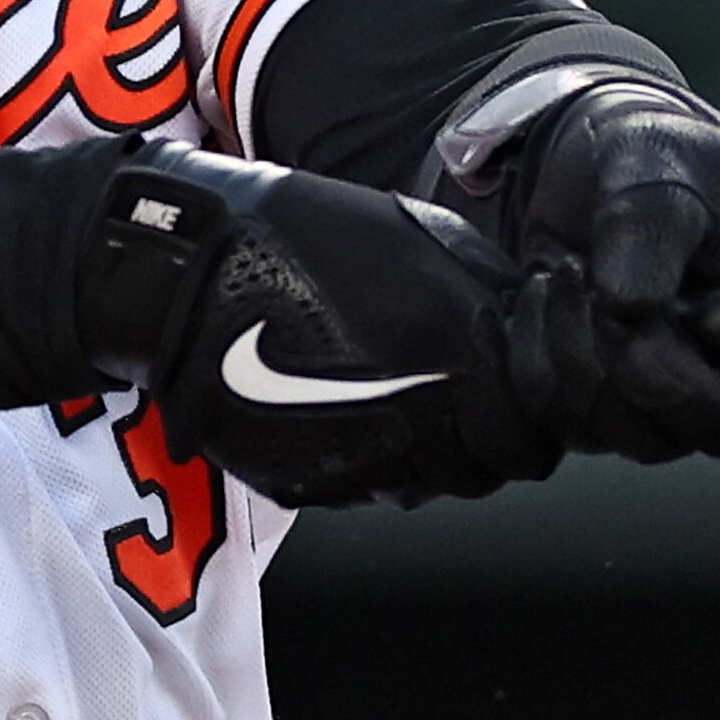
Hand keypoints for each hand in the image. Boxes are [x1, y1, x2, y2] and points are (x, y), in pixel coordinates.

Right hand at [81, 148, 567, 509]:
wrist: (184, 270)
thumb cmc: (301, 235)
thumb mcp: (414, 232)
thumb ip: (485, 288)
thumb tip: (529, 326)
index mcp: (456, 353)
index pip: (534, 437)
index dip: (532, 418)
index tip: (517, 391)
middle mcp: (416, 419)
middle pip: (488, 472)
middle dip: (488, 441)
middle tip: (464, 400)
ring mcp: (357, 460)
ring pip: (429, 487)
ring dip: (431, 453)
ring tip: (404, 398)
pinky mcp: (306, 481)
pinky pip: (367, 486)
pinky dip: (373, 458)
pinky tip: (352, 408)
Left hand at [471, 81, 719, 480]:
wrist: (583, 163)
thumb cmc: (651, 151)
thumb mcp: (660, 155)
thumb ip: (651, 221)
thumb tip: (632, 306)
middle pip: (709, 427)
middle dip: (641, 363)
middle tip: (593, 281)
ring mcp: (676, 393)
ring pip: (631, 433)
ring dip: (577, 358)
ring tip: (562, 273)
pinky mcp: (608, 403)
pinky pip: (565, 425)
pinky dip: (535, 365)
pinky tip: (539, 301)